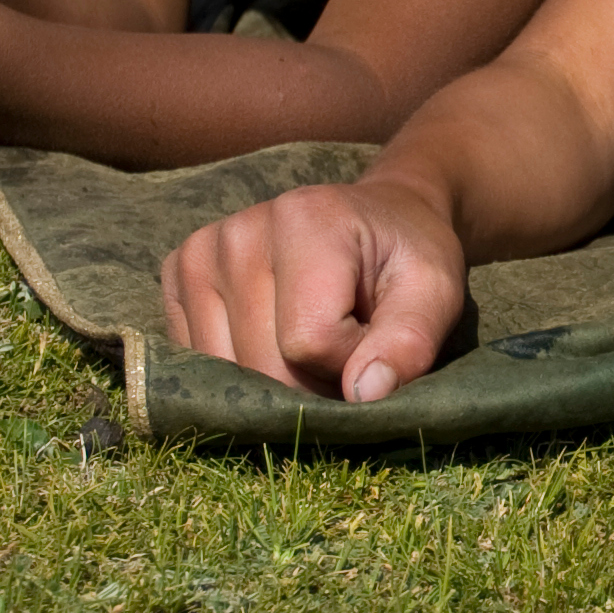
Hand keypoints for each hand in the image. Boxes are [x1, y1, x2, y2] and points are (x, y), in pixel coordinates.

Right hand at [157, 175, 469, 402]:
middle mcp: (238, 231)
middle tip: (347, 345)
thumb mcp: (436, 291)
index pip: (309, 343)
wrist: (376, 218)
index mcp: (304, 219)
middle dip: (313, 381)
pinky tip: (272, 335)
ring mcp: (198, 254)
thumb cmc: (407, 257)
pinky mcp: (178, 276)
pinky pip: (200, 361)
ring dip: (278, 380)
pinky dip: (241, 367)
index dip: (351, 363)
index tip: (375, 336)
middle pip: (262, 365)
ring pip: (227, 373)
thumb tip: (364, 394)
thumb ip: (410, 341)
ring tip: (312, 337)